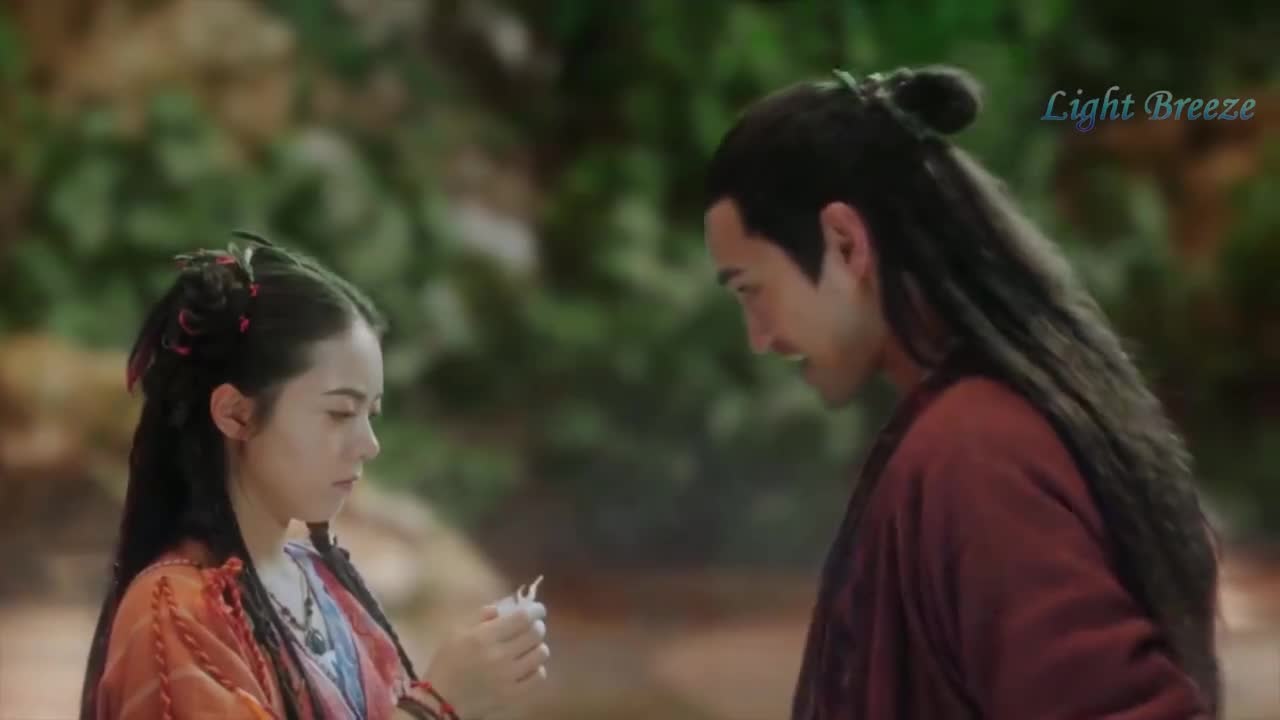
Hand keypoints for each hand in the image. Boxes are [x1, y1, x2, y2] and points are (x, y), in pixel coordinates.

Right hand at [418, 601, 550, 719]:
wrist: (441, 700)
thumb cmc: (447, 663)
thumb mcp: (456, 633)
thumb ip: (479, 618)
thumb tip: (501, 609)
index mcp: (484, 637)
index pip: (522, 618)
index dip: (535, 611)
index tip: (538, 609)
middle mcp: (499, 655)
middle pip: (535, 634)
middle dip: (537, 627)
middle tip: (534, 627)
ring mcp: (508, 676)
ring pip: (540, 654)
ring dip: (538, 647)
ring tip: (531, 647)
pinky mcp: (513, 694)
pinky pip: (538, 676)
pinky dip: (537, 668)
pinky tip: (528, 667)